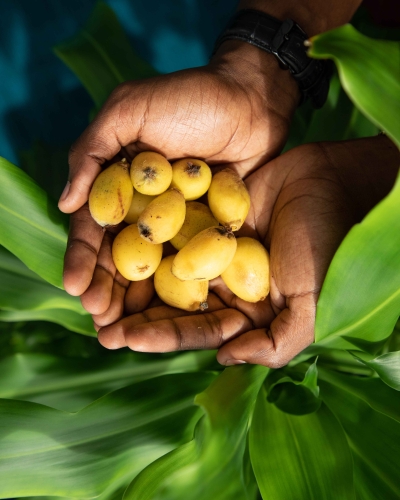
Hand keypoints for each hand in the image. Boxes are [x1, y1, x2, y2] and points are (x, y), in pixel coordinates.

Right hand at [58, 41, 299, 317]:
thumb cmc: (189, 97)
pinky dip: (180, 291)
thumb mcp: (130, 110)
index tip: (76, 287)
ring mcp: (179, 224)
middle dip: (107, 291)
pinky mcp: (210, 231)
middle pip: (121, 257)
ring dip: (138, 301)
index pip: (93, 228)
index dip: (82, 258)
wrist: (252, 100)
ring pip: (153, 269)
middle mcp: (145, 209)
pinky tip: (172, 318)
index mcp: (119, 184)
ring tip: (126, 333)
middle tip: (101, 322)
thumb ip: (93, 151)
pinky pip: (191, 265)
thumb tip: (65, 203)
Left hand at [97, 136, 398, 366]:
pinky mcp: (206, 215)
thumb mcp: (309, 307)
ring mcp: (213, 248)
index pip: (199, 330)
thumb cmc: (326, 246)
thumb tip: (223, 358)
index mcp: (247, 311)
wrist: (330, 183)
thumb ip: (273, 344)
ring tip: (94, 289)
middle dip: (137, 314)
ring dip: (133, 281)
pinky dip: (146, 237)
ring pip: (165, 269)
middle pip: (173, 303)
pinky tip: (114, 242)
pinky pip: (172, 228)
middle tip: (97, 320)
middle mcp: (225, 283)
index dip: (162, 336)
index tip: (125, 339)